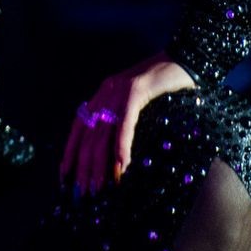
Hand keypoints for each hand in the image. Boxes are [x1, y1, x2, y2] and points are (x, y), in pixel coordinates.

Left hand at [60, 51, 196, 196]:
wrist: (186, 58)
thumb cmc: (165, 86)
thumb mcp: (137, 103)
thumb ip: (123, 121)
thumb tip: (115, 156)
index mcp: (103, 94)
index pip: (78, 128)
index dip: (70, 153)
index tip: (64, 177)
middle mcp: (106, 91)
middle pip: (88, 136)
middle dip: (84, 166)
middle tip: (84, 192)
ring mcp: (120, 90)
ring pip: (103, 133)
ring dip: (100, 164)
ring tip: (99, 187)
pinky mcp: (136, 90)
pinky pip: (125, 123)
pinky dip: (121, 146)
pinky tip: (122, 166)